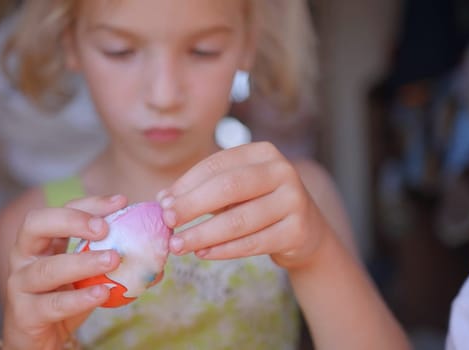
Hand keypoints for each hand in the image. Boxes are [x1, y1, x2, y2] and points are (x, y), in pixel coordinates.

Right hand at [3, 195, 126, 349]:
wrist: (43, 340)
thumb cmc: (66, 298)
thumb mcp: (88, 274)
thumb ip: (113, 258)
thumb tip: (156, 252)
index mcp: (39, 240)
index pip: (60, 210)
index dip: (89, 204)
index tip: (121, 202)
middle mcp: (23, 256)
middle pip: (36, 225)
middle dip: (72, 221)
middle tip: (105, 228)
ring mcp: (20, 285)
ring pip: (47, 269)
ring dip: (82, 262)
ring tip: (113, 259)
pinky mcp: (25, 314)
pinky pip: (52, 304)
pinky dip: (79, 298)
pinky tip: (102, 292)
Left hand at [157, 142, 328, 267]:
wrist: (305, 231)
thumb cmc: (258, 204)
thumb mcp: (234, 190)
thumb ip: (202, 190)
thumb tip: (163, 199)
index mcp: (262, 153)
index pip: (216, 165)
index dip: (186, 184)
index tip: (162, 202)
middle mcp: (282, 171)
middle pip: (227, 188)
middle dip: (192, 206)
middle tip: (167, 222)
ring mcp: (294, 200)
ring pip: (239, 220)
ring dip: (203, 234)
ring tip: (178, 245)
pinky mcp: (297, 231)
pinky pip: (253, 243)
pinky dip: (224, 250)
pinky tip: (203, 253)